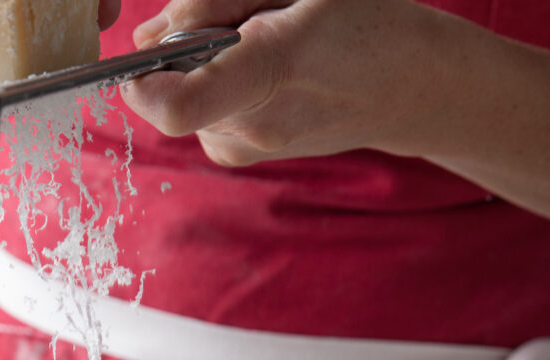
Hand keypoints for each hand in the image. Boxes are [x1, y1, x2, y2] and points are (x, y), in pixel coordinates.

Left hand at [122, 0, 444, 165]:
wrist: (408, 88)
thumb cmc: (365, 21)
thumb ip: (213, 4)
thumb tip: (146, 39)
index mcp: (270, 70)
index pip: (174, 105)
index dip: (141, 79)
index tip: (143, 48)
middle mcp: (251, 126)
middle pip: (168, 85)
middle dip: (181, 44)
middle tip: (239, 21)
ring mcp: (243, 149)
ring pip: (179, 95)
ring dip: (201, 62)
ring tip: (260, 46)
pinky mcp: (238, 155)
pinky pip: (198, 109)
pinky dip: (212, 82)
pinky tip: (257, 71)